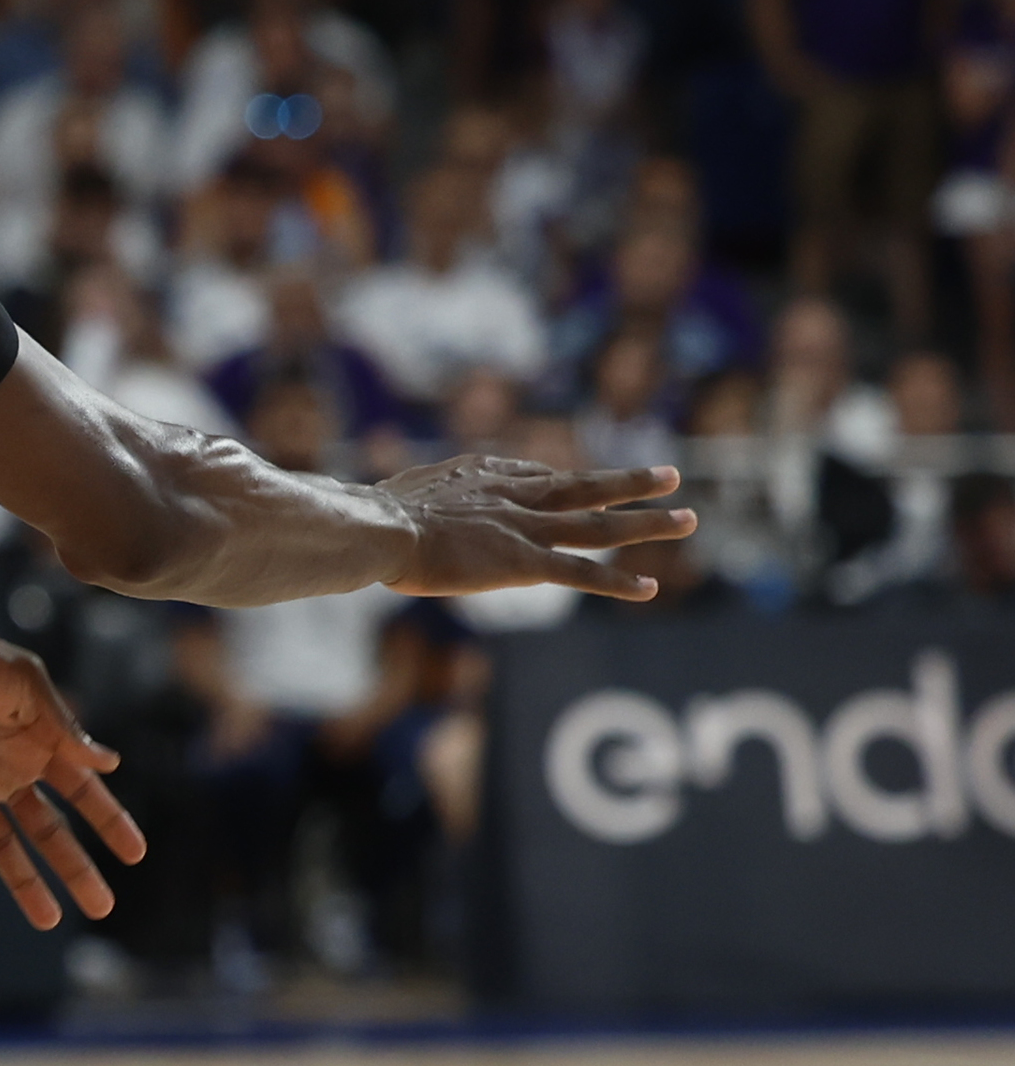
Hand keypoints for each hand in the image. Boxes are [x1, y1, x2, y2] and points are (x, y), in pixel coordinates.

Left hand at [0, 621, 146, 929]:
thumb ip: (61, 725)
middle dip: (75, 868)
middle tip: (102, 907)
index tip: (135, 854)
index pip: (81, 792)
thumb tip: (110, 764)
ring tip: (49, 920)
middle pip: (47, 830)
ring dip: (24, 881)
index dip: (108, 822)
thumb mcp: (22, 684)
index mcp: (35, 742)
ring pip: (1, 845)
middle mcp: (5, 769)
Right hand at [377, 456, 693, 599]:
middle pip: (584, 488)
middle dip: (629, 483)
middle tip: (671, 475)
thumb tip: (405, 498)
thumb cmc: (377, 512)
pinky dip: (615, 582)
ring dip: (646, 524)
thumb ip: (423, 492)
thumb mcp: (405, 489)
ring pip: (599, 526)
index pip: (538, 477)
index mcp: (485, 476)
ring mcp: (524, 529)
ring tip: (688, 519)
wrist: (380, 526)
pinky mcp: (523, 563)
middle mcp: (514, 497)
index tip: (589, 484)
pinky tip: (648, 589)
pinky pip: (580, 573)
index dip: (567, 483)